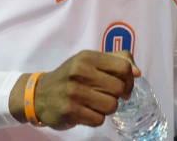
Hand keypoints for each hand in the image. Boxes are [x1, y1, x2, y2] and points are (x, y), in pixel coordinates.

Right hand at [12, 50, 138, 129]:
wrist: (39, 94)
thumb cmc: (70, 77)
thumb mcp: (88, 61)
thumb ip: (115, 60)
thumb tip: (137, 72)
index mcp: (87, 57)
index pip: (123, 67)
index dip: (129, 79)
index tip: (123, 85)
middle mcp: (80, 71)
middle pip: (120, 88)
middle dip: (117, 95)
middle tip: (105, 95)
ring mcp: (74, 92)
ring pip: (112, 106)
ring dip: (107, 108)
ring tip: (95, 104)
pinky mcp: (70, 111)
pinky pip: (99, 120)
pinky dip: (95, 118)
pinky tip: (85, 112)